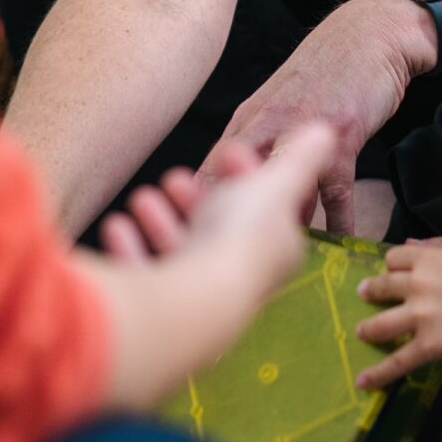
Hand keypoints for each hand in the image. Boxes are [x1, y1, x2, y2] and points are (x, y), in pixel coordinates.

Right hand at [80, 126, 336, 411]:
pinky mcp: (169, 311)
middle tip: (174, 179)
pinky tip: (116, 229)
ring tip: (142, 198)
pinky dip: (132, 249)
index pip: (264, 208)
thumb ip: (300, 157)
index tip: (227, 152)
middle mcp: (244, 275)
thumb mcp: (276, 183)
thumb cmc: (241, 235)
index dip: (246, 176)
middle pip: (218, 230)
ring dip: (160, 221)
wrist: (199, 295)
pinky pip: (149, 276)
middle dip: (194, 199)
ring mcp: (206, 295)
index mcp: (276, 247)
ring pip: (181, 251)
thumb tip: (324, 130)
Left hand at [205, 0, 433, 237]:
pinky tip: (337, 241)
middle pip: (237, 183)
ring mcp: (302, 132)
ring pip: (285, 191)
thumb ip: (256, 143)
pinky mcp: (340, 137)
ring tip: (278, 261)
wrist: (369, 35)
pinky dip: (337, 220)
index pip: (210, 170)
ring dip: (284, 228)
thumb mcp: (278, 104)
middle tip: (222, 260)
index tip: (187, 242)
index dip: (195, 209)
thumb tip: (233, 187)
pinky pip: (335, 191)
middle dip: (226, 222)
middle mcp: (267, 126)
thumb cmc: (323, 74)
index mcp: (247, 121)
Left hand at [355, 243, 441, 388]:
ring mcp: (418, 316)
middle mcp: (416, 286)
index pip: (397, 258)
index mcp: (427, 260)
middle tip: (364, 293)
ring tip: (361, 332)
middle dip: (373, 290)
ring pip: (383, 324)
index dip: (393, 265)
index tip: (393, 270)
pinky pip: (398, 360)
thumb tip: (411, 243)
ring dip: (370, 329)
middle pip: (384, 286)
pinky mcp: (426, 344)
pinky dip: (379, 373)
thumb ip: (438, 247)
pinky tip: (363, 381)